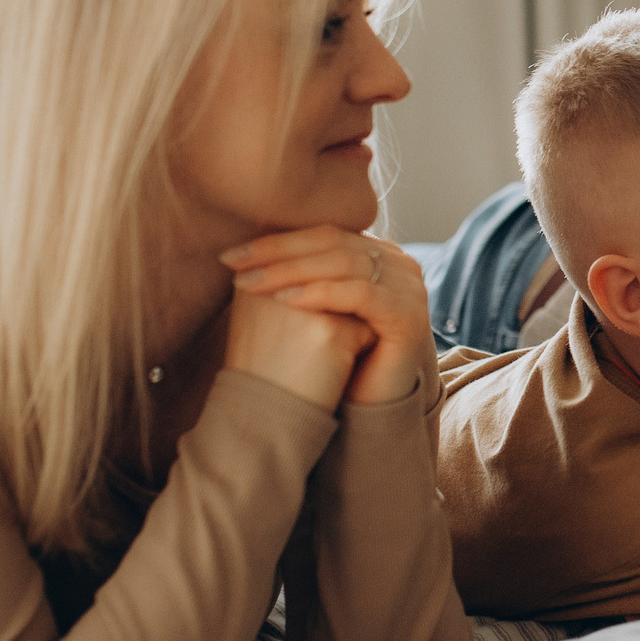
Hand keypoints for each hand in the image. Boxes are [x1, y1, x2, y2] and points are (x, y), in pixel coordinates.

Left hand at [222, 228, 431, 406]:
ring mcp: (409, 288)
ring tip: (252, 283)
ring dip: (291, 271)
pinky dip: (321, 294)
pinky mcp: (409, 316)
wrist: (364, 406)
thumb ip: (297, 272)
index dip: (276, 241)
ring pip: (343, 264)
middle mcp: (399, 264)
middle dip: (278, 253)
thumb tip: (245, 246)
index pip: (323, 234)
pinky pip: (361, 294)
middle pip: (333, 243)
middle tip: (235, 263)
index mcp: (379, 253)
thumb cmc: (333, 356)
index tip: (231, 255)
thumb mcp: (313, 305)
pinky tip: (286, 301)